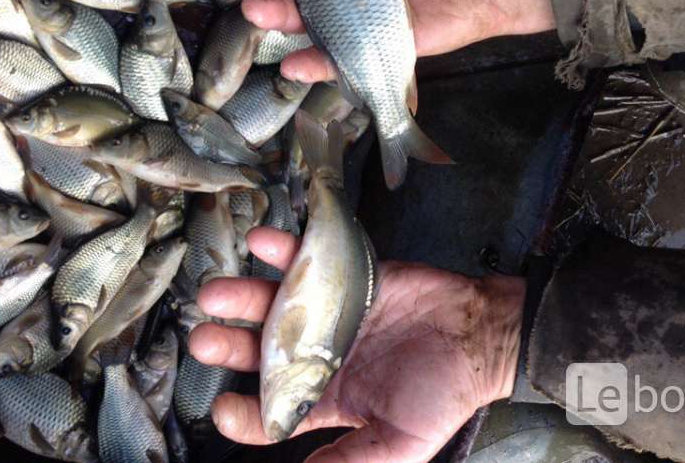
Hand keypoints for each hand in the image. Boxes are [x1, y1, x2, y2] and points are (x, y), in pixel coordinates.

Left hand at [188, 227, 525, 462]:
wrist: (481, 334)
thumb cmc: (443, 393)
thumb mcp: (399, 444)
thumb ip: (349, 461)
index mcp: (325, 398)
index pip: (270, 410)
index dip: (242, 413)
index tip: (223, 409)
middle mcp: (317, 353)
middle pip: (260, 350)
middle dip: (228, 345)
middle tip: (203, 338)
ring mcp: (328, 312)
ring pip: (273, 303)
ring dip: (242, 296)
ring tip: (215, 292)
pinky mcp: (344, 275)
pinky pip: (308, 260)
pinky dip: (284, 250)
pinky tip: (261, 243)